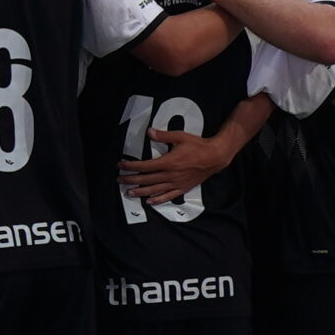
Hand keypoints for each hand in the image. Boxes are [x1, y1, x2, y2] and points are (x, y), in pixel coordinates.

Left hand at [122, 127, 236, 202]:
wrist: (215, 156)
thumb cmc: (198, 145)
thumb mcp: (180, 136)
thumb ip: (163, 135)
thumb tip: (148, 132)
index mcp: (168, 162)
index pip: (145, 166)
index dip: (131, 166)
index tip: (120, 165)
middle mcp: (170, 175)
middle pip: (147, 179)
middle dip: (131, 180)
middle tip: (119, 180)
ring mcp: (177, 183)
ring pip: (155, 190)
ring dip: (140, 192)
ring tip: (128, 193)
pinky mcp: (183, 188)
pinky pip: (168, 196)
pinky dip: (158, 200)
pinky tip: (149, 202)